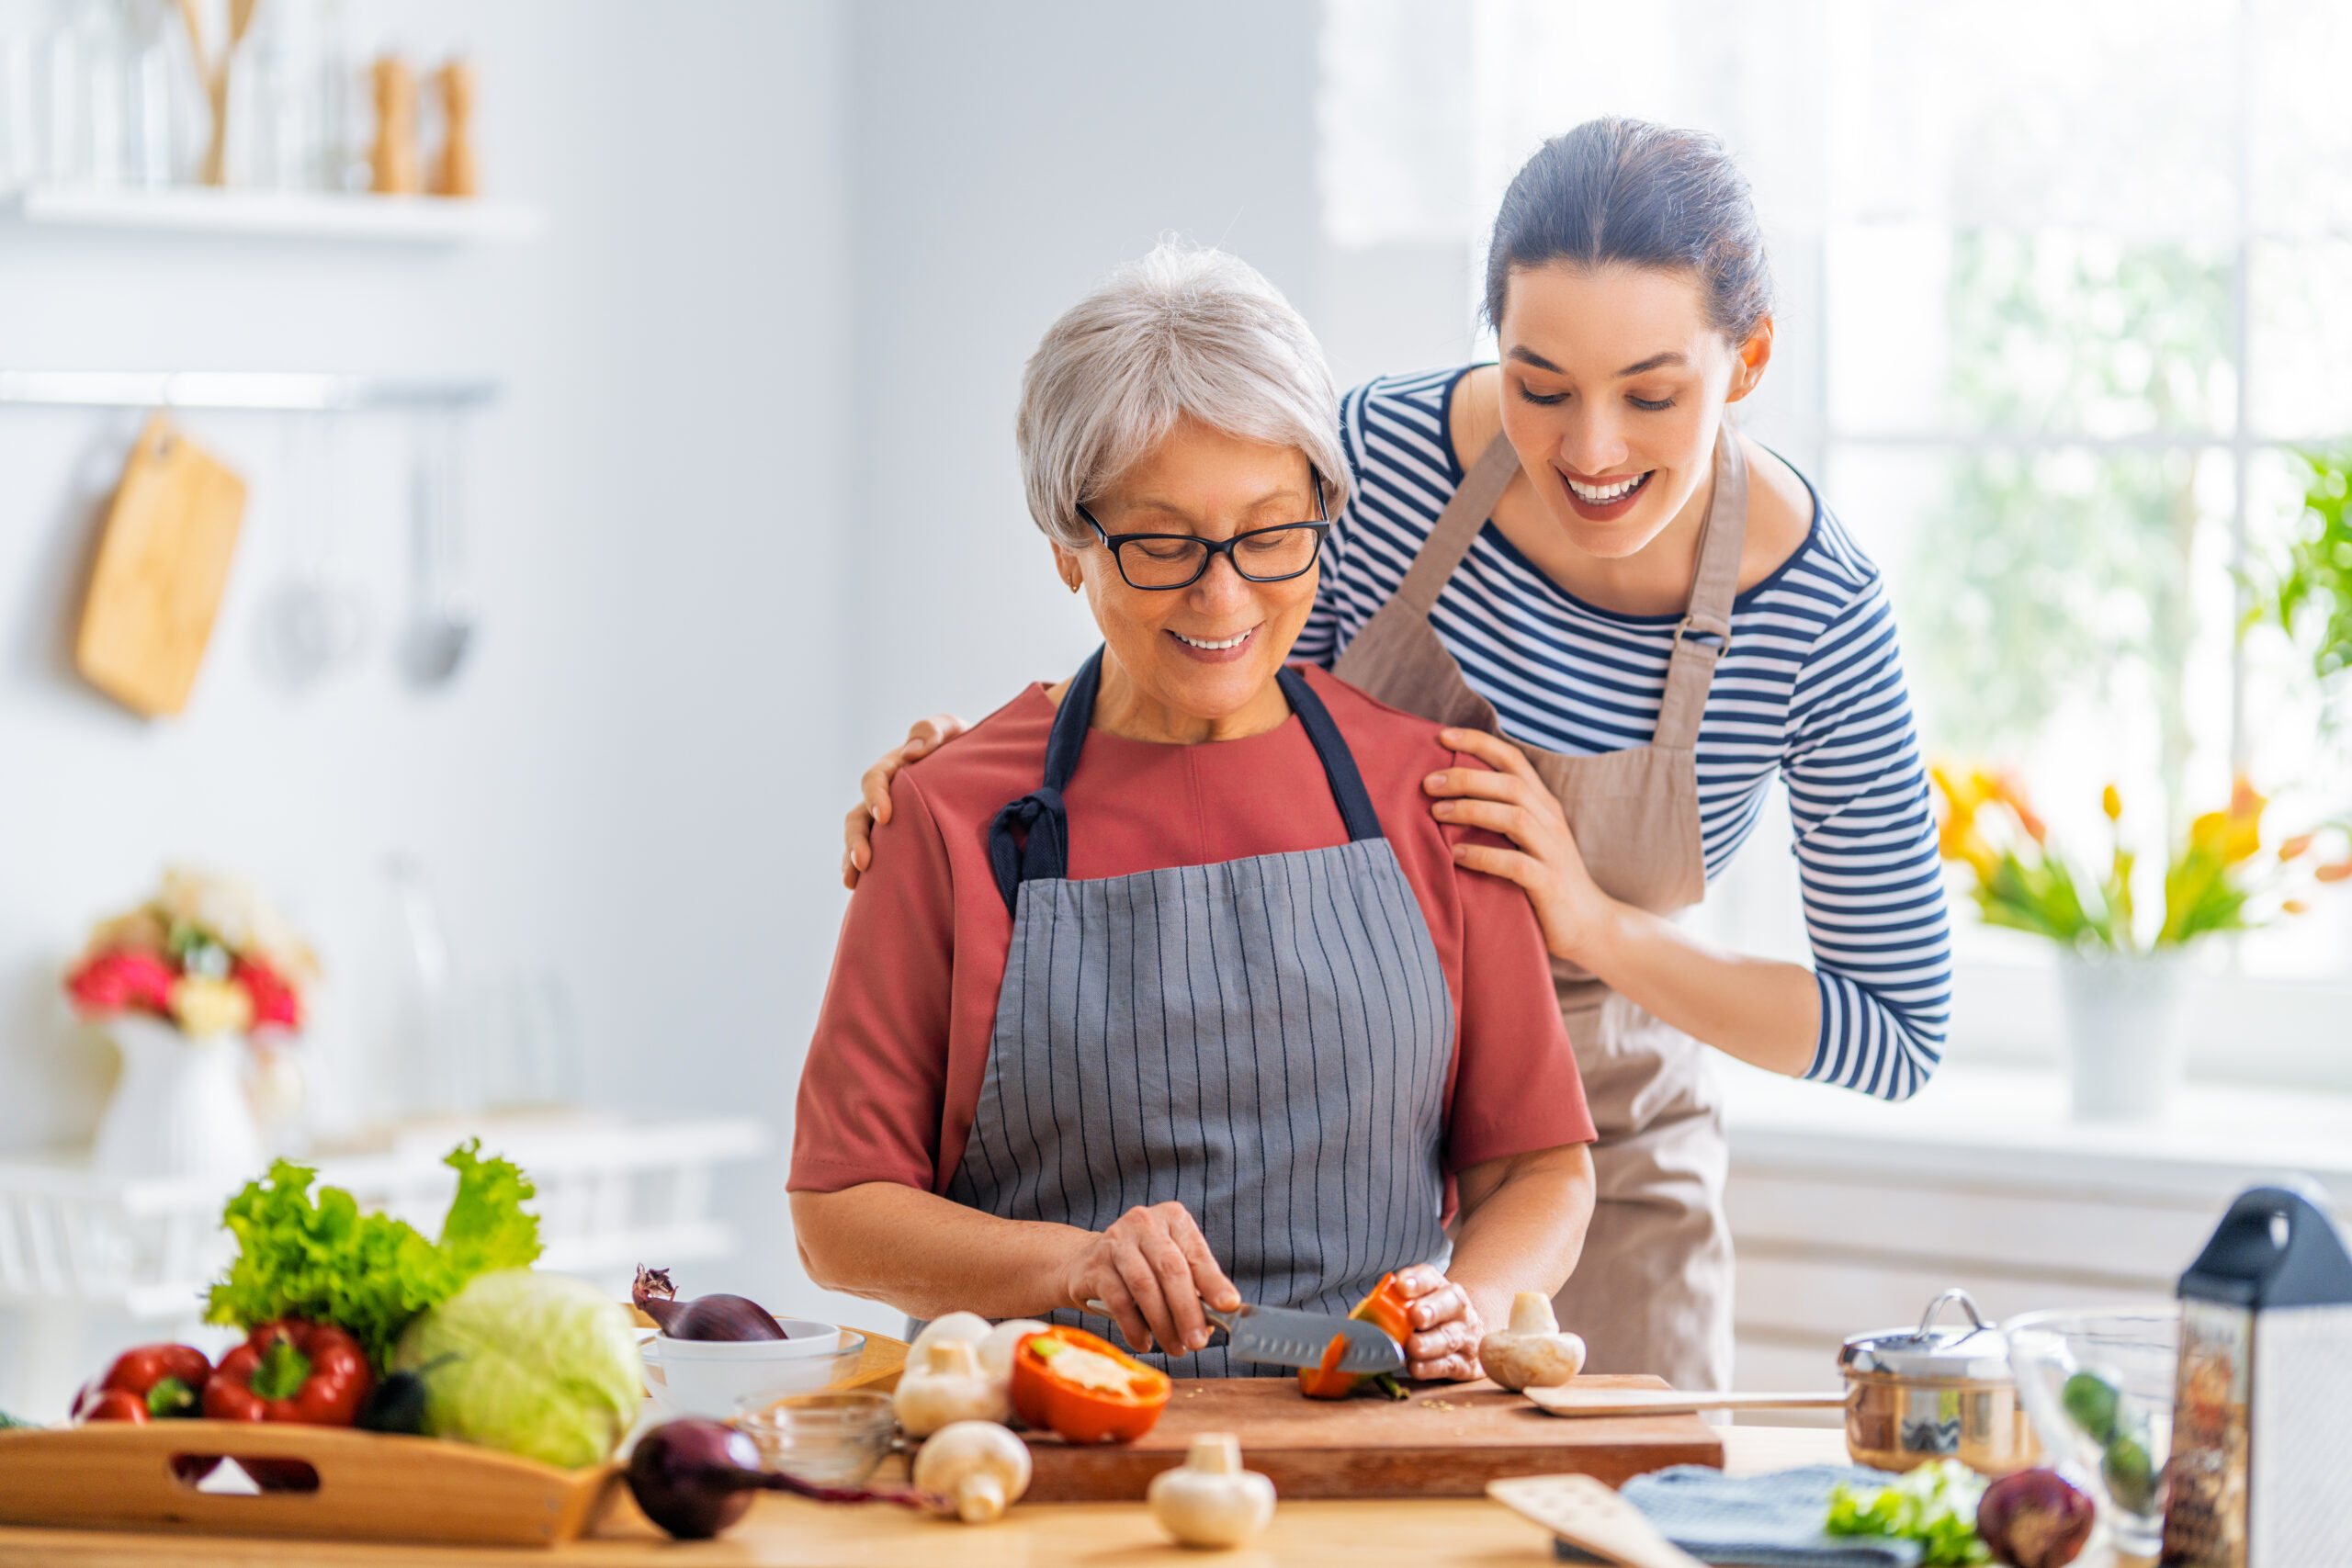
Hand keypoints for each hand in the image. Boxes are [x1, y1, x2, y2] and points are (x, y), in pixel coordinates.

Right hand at [842, 714, 967, 888]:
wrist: (983, 770)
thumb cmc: (966, 748)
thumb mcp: (955, 732)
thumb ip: (934, 731)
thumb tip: (912, 752)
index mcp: (896, 767)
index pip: (875, 779)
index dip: (875, 796)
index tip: (885, 816)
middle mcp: (887, 794)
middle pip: (859, 814)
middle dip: (857, 838)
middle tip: (864, 861)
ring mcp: (891, 818)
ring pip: (861, 836)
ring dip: (852, 856)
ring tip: (853, 879)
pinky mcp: (899, 837)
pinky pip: (875, 853)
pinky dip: (863, 869)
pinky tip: (859, 887)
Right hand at [1061, 1202, 1240, 1357]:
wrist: (1085, 1261)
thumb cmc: (1141, 1266)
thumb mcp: (1170, 1266)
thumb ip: (1193, 1287)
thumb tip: (1213, 1322)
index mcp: (1172, 1218)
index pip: (1197, 1253)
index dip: (1214, 1281)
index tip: (1229, 1306)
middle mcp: (1144, 1222)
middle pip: (1171, 1269)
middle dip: (1188, 1310)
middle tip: (1198, 1343)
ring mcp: (1116, 1241)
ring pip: (1145, 1286)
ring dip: (1163, 1324)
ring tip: (1175, 1348)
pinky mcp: (1095, 1265)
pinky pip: (1118, 1301)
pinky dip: (1134, 1327)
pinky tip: (1144, 1342)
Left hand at [1388, 1263, 1485, 1380]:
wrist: (1468, 1340)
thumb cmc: (1432, 1322)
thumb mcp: (1418, 1307)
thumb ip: (1395, 1306)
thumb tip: (1364, 1314)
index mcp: (1442, 1289)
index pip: (1431, 1277)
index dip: (1417, 1280)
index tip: (1401, 1285)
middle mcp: (1459, 1310)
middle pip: (1451, 1303)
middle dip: (1432, 1309)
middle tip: (1416, 1315)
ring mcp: (1466, 1337)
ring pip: (1451, 1337)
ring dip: (1430, 1343)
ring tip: (1413, 1347)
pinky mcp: (1468, 1365)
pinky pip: (1450, 1366)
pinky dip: (1431, 1367)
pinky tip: (1415, 1366)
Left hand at [1425, 727, 1616, 965]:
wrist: (1590, 926)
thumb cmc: (1545, 880)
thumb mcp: (1525, 841)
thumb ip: (1497, 816)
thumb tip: (1443, 797)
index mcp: (1543, 804)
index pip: (1513, 760)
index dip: (1479, 743)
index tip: (1441, 735)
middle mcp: (1550, 820)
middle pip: (1511, 783)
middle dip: (1467, 777)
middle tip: (1427, 782)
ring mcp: (1553, 851)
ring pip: (1514, 816)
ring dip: (1472, 810)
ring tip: (1436, 813)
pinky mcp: (1550, 884)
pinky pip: (1516, 864)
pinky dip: (1484, 856)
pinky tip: (1457, 856)